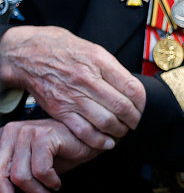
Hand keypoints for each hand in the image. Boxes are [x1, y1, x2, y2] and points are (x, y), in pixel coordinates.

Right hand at [0, 26, 145, 147]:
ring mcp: (73, 96)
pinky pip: (84, 131)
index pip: (132, 88)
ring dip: (119, 131)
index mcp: (100, 62)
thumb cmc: (66, 51)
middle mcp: (87, 80)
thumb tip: (135, 90)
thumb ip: (114, 70)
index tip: (144, 108)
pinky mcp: (60, 110)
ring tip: (123, 131)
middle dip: (134, 119)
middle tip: (136, 123)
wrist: (30, 54)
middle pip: (121, 107)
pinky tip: (107, 142)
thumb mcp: (95, 51)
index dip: (143, 103)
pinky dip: (99, 140)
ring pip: (106, 121)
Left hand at [0, 119, 101, 192]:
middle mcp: (11, 131)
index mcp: (4, 137)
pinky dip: (50, 182)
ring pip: (21, 176)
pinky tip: (57, 184)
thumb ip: (15, 177)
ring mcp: (27, 131)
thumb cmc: (63, 152)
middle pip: (0, 173)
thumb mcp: (32, 166)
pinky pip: (41, 170)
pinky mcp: (44, 136)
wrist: (91, 139)